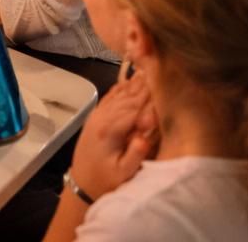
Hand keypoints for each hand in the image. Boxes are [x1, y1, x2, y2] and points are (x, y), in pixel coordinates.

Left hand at [69, 74, 158, 200]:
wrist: (82, 182)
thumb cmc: (106, 180)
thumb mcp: (123, 173)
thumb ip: (135, 155)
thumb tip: (145, 137)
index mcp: (110, 130)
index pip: (134, 107)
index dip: (150, 95)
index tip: (164, 81)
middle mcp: (102, 118)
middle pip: (127, 97)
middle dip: (144, 83)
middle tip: (160, 65)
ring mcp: (98, 115)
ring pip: (119, 94)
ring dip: (134, 82)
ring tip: (149, 67)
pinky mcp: (96, 116)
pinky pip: (110, 97)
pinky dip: (122, 87)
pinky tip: (131, 79)